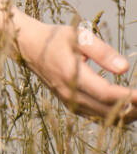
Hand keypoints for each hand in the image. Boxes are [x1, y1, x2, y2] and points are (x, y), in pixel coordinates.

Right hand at [16, 20, 136, 123]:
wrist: (27, 46)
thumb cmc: (54, 38)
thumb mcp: (78, 36)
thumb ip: (102, 52)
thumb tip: (124, 68)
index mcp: (71, 74)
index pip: (105, 93)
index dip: (127, 97)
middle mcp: (68, 92)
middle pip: (105, 109)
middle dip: (131, 108)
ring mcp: (67, 100)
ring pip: (101, 116)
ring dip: (123, 115)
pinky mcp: (68, 103)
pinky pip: (93, 116)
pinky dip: (111, 116)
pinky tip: (125, 111)